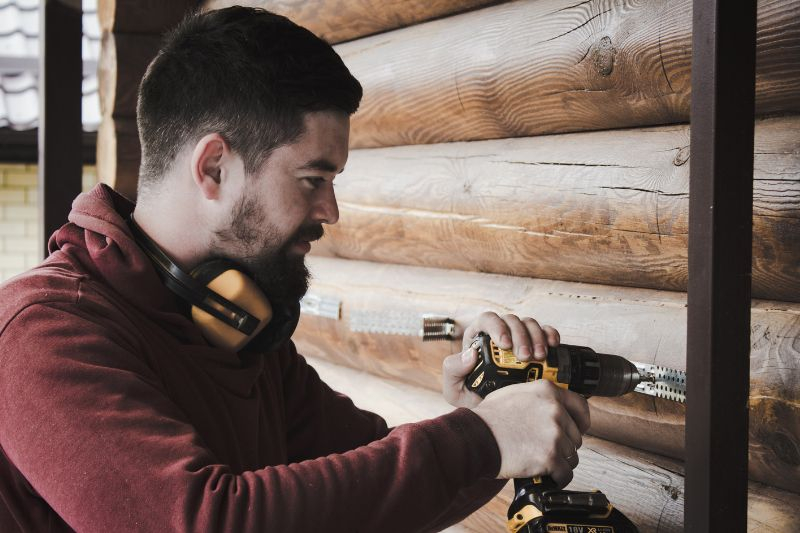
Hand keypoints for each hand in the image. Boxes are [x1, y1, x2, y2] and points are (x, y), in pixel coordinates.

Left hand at [441, 312, 560, 407]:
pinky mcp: (536, 344)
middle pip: (511, 320)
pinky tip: (553, 346)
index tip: (505, 345)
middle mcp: (499, 333)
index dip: (497, 327)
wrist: (497, 413)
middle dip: (520, 335)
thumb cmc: (473, 397)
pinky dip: (550, 334)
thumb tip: (469, 353)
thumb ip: (453, 369)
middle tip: (525, 356)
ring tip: (539, 357)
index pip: (488, 319)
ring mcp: (519, 337)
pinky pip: (545, 331)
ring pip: (529, 323)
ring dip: (536, 337)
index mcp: (478, 338)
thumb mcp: (454, 389)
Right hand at [473, 380, 590, 486]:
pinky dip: (558, 478)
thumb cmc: (488, 418)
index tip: (578, 428)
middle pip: (576, 435)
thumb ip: (535, 397)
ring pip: (572, 455)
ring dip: (560, 461)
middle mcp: (555, 410)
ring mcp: (554, 434)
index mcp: (547, 392)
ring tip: (544, 463)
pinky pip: (566, 473)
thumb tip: (547, 404)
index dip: (581, 421)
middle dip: (565, 444)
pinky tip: (548, 476)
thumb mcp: (513, 393)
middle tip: (548, 449)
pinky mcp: (550, 457)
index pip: (580, 406)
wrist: (476, 438)